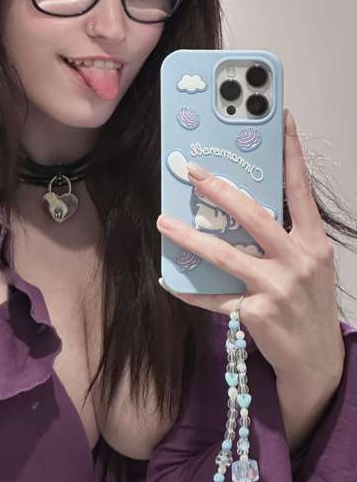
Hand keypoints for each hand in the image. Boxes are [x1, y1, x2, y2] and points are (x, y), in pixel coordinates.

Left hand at [156, 108, 344, 384]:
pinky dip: (190, 291)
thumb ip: (284, 236)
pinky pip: (214, 299)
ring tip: (163, 221)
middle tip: (194, 171)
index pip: (301, 190)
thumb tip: (240, 206)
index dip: (291, 153)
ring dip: (190, 237)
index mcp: (314, 242)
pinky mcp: (255, 314)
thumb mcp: (308, 264)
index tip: (282, 120)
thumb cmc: (308, 303)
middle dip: (221, 191)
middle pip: (255, 217)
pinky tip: (169, 281)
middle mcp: (298, 261)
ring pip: (226, 256)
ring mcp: (277, 289)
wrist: (317, 360)